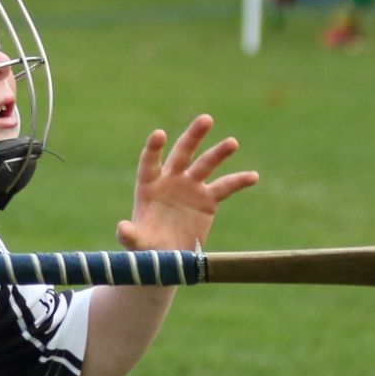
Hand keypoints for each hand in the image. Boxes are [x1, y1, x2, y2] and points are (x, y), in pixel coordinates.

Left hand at [115, 114, 256, 251]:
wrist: (168, 256)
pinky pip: (225, 187)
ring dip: (219, 153)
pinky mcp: (208, 200)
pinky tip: (253, 176)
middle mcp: (170, 180)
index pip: (150, 162)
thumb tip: (121, 228)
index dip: (154, 148)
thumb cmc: (147, 247)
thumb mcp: (135, 242)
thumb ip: (128, 235)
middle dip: (193, 136)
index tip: (159, 134)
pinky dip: (238, 181)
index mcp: (148, 185)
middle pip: (182, 153)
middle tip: (206, 119)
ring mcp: (190, 187)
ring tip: (232, 142)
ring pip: (205, 165)